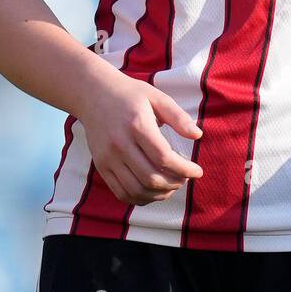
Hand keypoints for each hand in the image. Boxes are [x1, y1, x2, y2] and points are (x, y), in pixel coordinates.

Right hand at [78, 71, 203, 206]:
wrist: (93, 93)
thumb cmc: (130, 95)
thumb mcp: (157, 97)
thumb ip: (178, 117)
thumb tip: (197, 135)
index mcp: (137, 125)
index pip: (164, 158)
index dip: (185, 169)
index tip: (197, 171)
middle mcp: (120, 144)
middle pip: (151, 177)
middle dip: (174, 183)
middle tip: (185, 178)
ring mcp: (108, 157)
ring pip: (136, 189)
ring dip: (159, 194)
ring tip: (172, 186)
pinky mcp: (101, 166)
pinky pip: (121, 192)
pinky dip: (140, 198)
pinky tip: (153, 191)